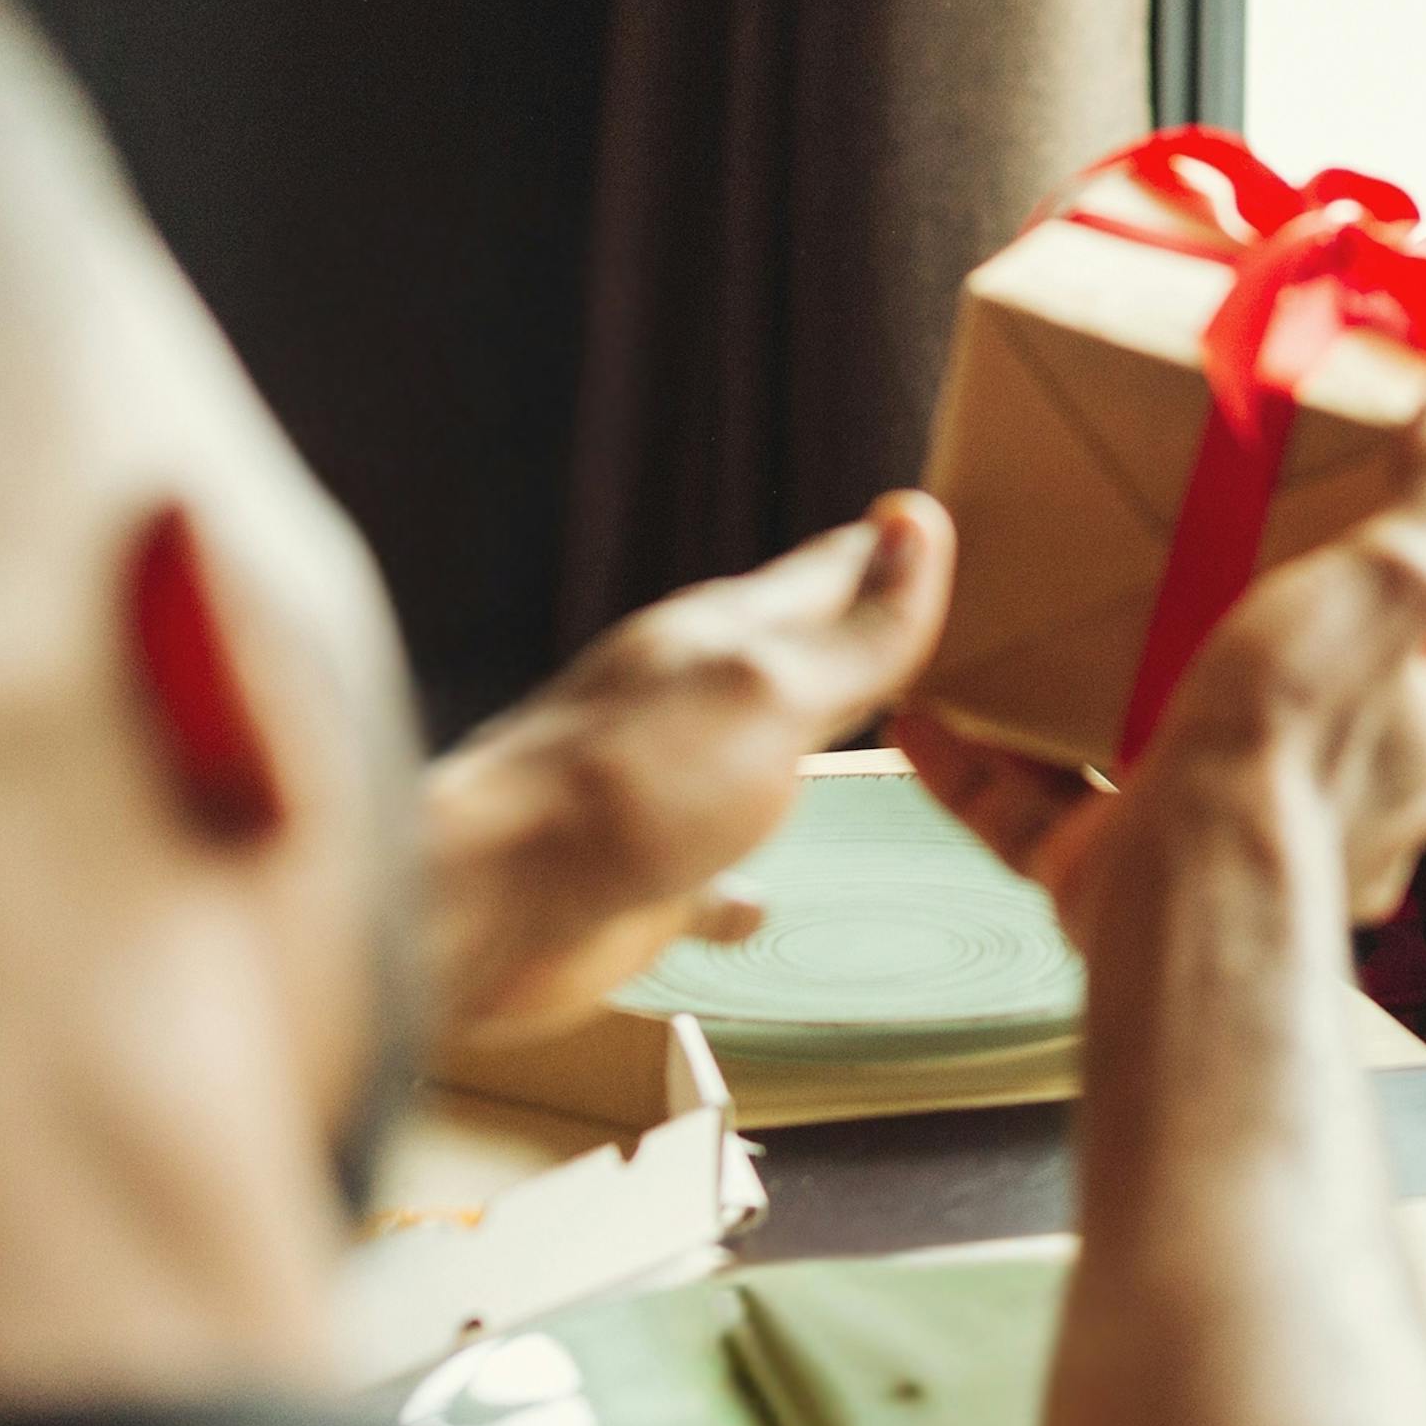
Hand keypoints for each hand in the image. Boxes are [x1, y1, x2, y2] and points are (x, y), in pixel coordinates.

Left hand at [423, 491, 955, 1046]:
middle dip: (854, 635)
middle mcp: (694, 702)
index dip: (888, 550)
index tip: (940, 518)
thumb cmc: (620, 791)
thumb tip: (915, 525)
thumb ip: (851, 631)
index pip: (828, 573)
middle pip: (794, 657)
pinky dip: (740, 886)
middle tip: (919, 615)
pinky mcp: (643, 876)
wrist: (485, 907)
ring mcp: (666, 789)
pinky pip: (709, 877)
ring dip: (806, 747)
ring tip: (865, 738)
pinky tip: (757, 904)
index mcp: (720, 639)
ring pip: (758, 756)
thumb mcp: (766, 695)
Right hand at [899, 372, 1425, 944]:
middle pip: (1264, 719)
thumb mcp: (1389, 578)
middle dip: (1206, 656)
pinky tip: (928, 707)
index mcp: (1409, 755)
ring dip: (1075, 706)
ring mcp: (1206, 857)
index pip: (1413, 674)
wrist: (1192, 886)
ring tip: (1027, 625)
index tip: (1310, 549)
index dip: (1373, 612)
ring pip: (1137, 767)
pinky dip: (975, 765)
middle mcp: (1320, 820)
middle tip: (1151, 573)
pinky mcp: (1106, 879)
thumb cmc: (1298, 732)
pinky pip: (1028, 814)